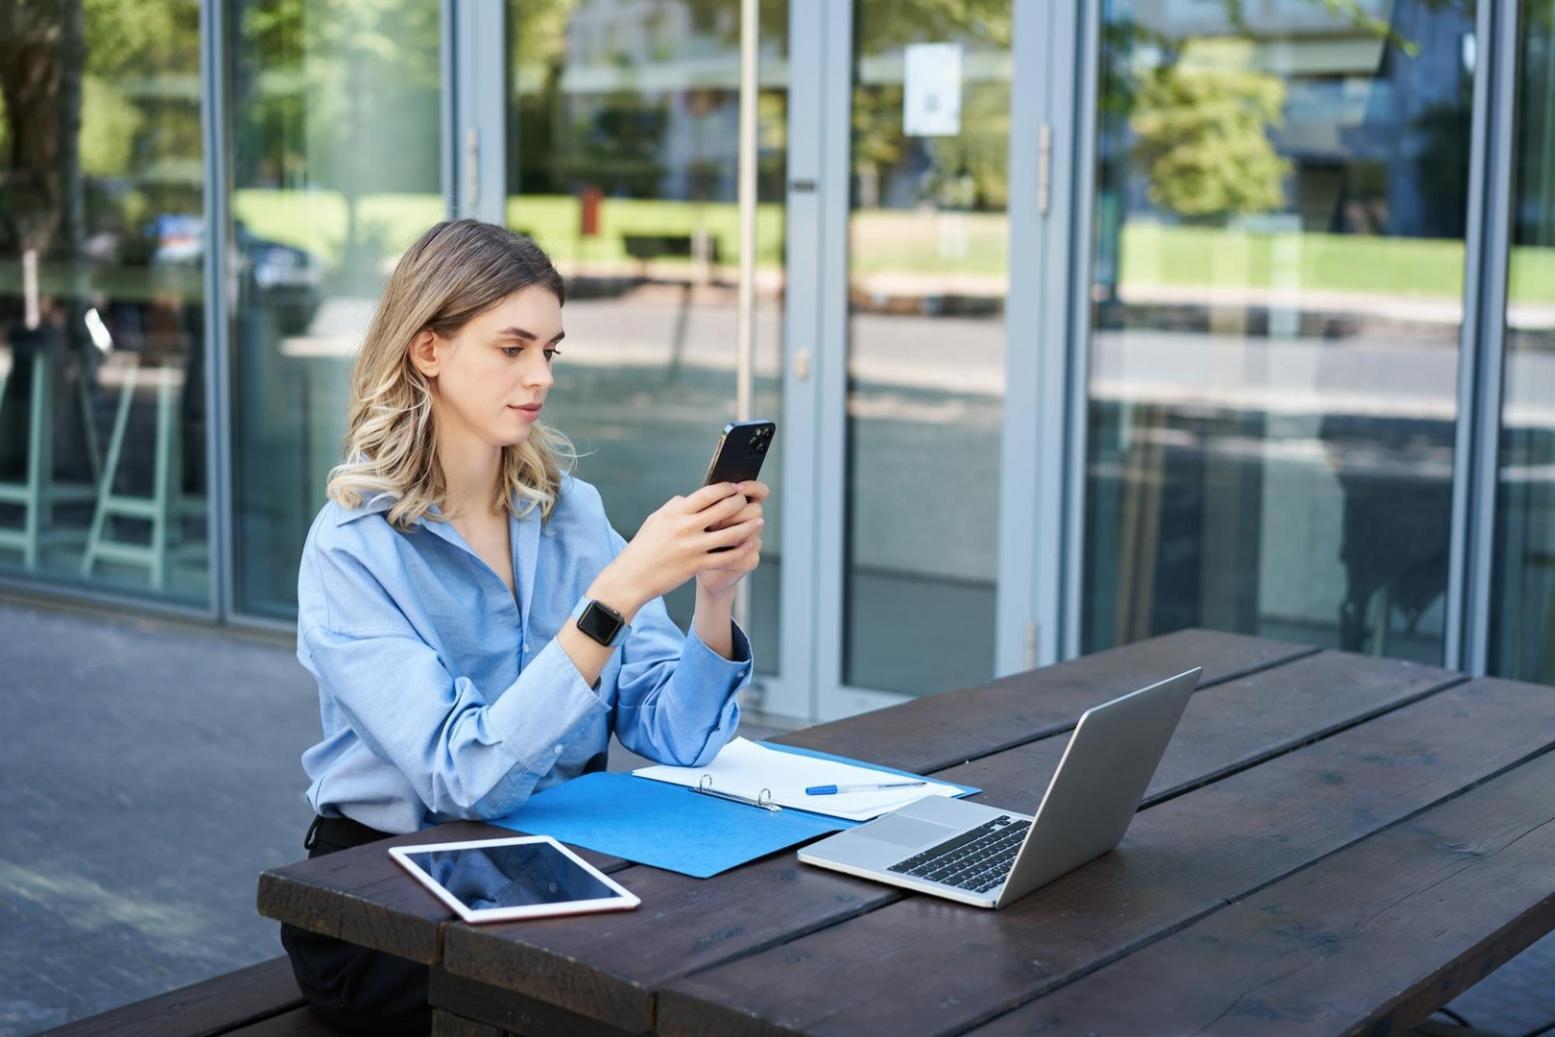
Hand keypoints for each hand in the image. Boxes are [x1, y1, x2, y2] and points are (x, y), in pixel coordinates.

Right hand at [589, 482, 764, 616]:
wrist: (631, 577)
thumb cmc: (643, 548)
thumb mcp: (655, 520)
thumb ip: (674, 508)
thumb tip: (689, 498)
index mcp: (675, 513)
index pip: (707, 493)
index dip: (725, 488)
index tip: (735, 487)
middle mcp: (685, 527)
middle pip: (723, 509)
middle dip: (740, 503)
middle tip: (748, 502)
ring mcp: (692, 547)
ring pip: (730, 533)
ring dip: (748, 526)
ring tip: (758, 521)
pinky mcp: (696, 566)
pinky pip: (726, 557)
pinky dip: (742, 550)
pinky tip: (750, 545)